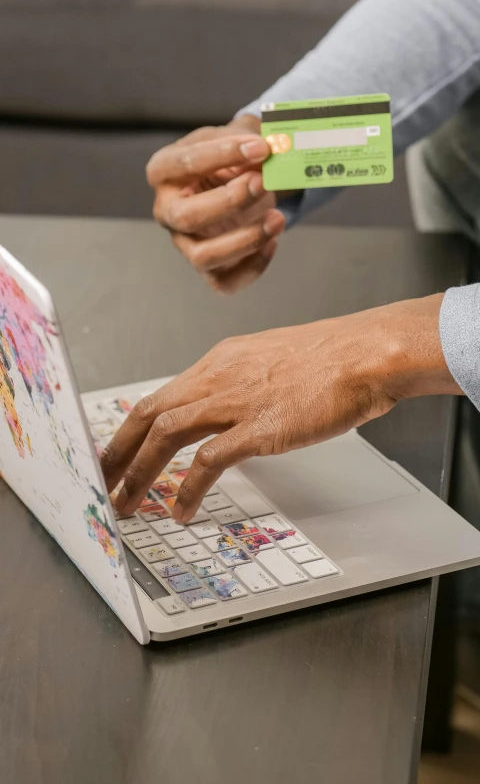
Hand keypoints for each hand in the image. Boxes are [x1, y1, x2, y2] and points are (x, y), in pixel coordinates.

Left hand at [102, 294, 459, 520]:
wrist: (367, 353)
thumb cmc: (333, 359)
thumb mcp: (273, 363)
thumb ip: (245, 384)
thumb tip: (229, 414)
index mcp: (221, 361)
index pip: (161, 395)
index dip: (131, 428)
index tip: (117, 451)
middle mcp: (218, 376)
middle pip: (149, 413)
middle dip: (118, 451)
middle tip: (101, 480)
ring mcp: (236, 400)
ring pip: (166, 435)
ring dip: (140, 473)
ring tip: (125, 503)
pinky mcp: (259, 426)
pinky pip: (208, 462)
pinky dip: (188, 488)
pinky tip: (182, 509)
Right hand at [146, 116, 286, 293]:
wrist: (237, 181)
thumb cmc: (228, 157)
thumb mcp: (234, 136)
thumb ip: (248, 139)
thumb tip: (270, 149)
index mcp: (164, 172)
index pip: (184, 164)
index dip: (223, 154)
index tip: (261, 148)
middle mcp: (167, 211)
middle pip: (186, 217)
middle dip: (229, 201)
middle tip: (262, 182)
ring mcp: (185, 244)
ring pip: (203, 257)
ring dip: (245, 239)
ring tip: (278, 218)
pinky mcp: (208, 269)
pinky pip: (224, 282)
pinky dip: (252, 267)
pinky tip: (273, 242)